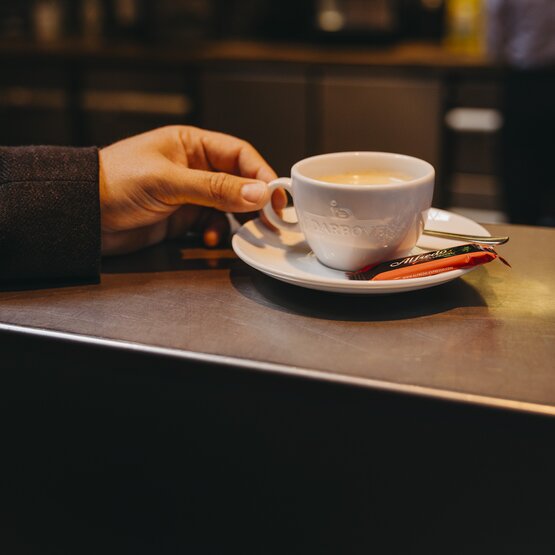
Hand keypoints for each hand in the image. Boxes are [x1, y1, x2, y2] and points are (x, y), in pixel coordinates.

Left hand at [99, 125, 285, 254]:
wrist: (82, 215)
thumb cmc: (116, 183)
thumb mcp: (169, 182)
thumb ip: (216, 188)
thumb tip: (259, 193)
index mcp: (192, 145)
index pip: (239, 155)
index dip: (261, 174)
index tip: (276, 195)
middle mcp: (195, 168)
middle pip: (239, 182)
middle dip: (255, 201)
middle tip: (271, 220)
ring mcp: (190, 195)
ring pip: (228, 206)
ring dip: (238, 220)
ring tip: (246, 234)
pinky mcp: (182, 218)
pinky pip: (212, 225)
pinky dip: (216, 234)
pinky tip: (209, 241)